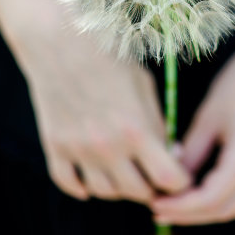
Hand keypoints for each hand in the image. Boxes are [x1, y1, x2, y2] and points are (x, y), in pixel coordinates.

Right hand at [9, 3, 191, 203]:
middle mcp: (107, 146)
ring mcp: (78, 150)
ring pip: (105, 192)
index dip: (180, 181)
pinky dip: (83, 186)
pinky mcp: (55, 147)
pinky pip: (71, 185)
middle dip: (152, 185)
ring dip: (120, 186)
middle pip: (138, 192)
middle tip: (153, 172)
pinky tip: (92, 174)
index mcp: (136, 128)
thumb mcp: (143, 84)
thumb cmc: (108, 56)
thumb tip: (169, 153)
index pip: (168, 178)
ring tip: (125, 168)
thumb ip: (157, 122)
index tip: (180, 175)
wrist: (59, 41)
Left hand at [151, 40, 234, 224]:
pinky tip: (210, 187)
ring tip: (183, 201)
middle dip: (192, 213)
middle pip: (226, 210)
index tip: (157, 204)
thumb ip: (190, 152)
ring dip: (212, 208)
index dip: (180, 207)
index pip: (209, 200)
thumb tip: (171, 176)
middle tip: (163, 208)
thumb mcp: (208, 117)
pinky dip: (230, 196)